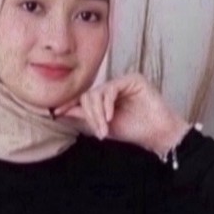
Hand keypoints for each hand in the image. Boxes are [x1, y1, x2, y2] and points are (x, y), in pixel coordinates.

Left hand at [52, 72, 190, 155]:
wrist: (157, 134)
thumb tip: (60, 112)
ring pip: (97, 93)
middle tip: (98, 133)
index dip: (69, 105)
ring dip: (97, 114)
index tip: (56, 114)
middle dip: (89, 116)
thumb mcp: (103, 127)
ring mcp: (122, 82)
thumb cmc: (134, 131)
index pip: (83, 98)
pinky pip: (111, 89)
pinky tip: (110, 118)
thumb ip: (84, 118)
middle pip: (88, 95)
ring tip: (104, 130)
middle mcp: (112, 88)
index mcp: (104, 98)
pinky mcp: (133, 79)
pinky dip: (107, 104)